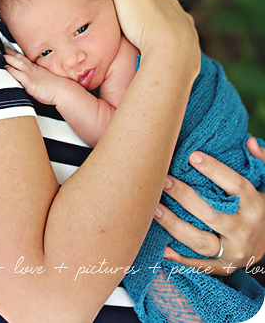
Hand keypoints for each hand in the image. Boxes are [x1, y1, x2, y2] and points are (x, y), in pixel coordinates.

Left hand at [4, 50, 84, 106]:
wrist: (66, 92)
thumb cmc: (56, 86)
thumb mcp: (44, 77)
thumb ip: (36, 74)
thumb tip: (29, 74)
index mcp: (35, 68)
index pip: (23, 57)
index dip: (14, 52)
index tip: (6, 46)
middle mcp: (33, 69)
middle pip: (19, 58)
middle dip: (9, 52)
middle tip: (1, 47)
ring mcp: (32, 76)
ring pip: (18, 64)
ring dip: (9, 59)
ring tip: (1, 56)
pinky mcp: (31, 84)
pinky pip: (20, 76)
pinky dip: (13, 72)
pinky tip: (6, 69)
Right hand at [94, 0, 198, 66]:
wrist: (170, 46)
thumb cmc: (140, 19)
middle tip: (121, 10)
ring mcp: (175, 10)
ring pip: (160, 7)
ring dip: (150, 12)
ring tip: (138, 26)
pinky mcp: (184, 26)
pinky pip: (173, 23)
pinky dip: (165, 26)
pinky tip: (157, 35)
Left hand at [153, 151, 264, 274]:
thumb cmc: (259, 208)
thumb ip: (261, 163)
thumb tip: (249, 141)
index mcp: (256, 206)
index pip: (236, 186)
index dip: (215, 170)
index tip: (192, 156)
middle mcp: (245, 230)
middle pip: (212, 214)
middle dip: (185, 196)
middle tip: (163, 180)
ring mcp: (234, 251)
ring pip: (201, 241)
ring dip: (174, 226)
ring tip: (154, 209)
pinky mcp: (223, 266)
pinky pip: (198, 264)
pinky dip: (179, 259)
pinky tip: (161, 248)